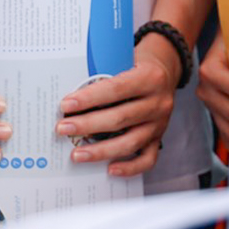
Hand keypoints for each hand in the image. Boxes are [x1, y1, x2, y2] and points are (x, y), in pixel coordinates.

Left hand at [57, 34, 178, 178]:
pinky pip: (147, 159)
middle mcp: (158, 102)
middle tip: (63, 128)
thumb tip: (73, 96)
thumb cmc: (137, 64)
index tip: (66, 105)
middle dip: (87, 125)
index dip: (89, 98)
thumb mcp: (124, 59)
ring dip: (101, 151)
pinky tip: (110, 169)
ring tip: (77, 154)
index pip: (116, 89)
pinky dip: (129, 167)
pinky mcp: (160, 138)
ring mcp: (160, 123)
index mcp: (150, 77)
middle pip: (120, 118)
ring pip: (131, 142)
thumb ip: (105, 73)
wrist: (165, 70)